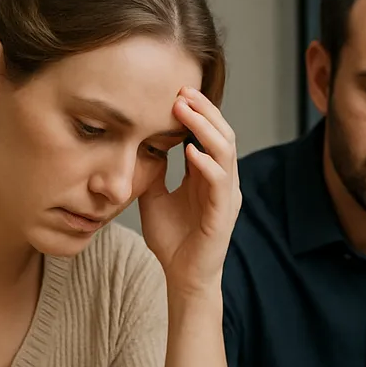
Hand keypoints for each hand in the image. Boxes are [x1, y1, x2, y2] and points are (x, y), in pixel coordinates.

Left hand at [138, 86, 240, 295]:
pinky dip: (208, 165)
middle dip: (204, 110)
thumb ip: (154, 169)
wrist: (182, 276)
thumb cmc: (173, 240)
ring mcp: (225, 198)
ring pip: (225, 152)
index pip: (210, 133)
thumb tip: (140, 141)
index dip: (197, 110)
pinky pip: (220, 184)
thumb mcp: (154, 195)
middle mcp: (222, 182)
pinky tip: (190, 152)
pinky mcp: (222, 216)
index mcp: (209, 175)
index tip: (175, 89)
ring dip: (205, 128)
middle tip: (181, 90)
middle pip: (223, 134)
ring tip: (184, 110)